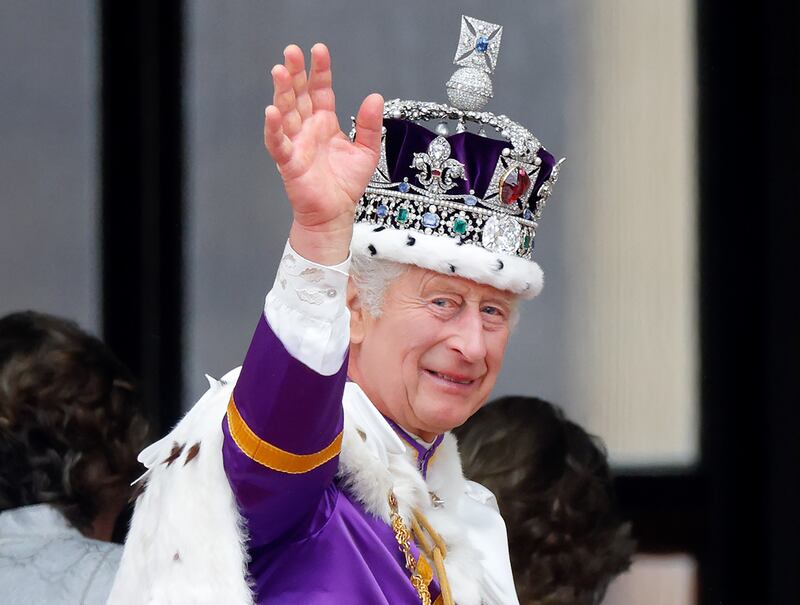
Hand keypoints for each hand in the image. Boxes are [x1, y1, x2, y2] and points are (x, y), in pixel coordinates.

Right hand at [264, 43, 383, 263]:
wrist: (336, 214)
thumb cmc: (345, 184)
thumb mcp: (366, 151)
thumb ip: (369, 125)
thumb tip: (375, 98)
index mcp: (324, 123)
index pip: (320, 90)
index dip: (319, 70)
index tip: (319, 50)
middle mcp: (308, 129)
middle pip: (298, 95)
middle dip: (295, 73)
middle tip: (291, 52)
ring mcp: (296, 143)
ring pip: (286, 112)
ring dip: (282, 92)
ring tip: (280, 71)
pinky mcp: (289, 162)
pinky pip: (278, 143)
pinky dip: (274, 128)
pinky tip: (272, 112)